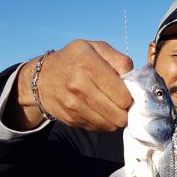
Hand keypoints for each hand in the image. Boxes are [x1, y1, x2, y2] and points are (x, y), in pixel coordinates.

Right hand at [5, 40, 133, 130]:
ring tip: (111, 107)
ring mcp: (73, 106)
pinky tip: (98, 111)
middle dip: (125, 111)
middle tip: (122, 104)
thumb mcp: (95, 48)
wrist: (42, 78)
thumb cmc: (74, 60)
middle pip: (118, 115)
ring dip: (115, 118)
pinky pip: (98, 128)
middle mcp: (79, 86)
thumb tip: (134, 79)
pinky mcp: (71, 120)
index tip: (127, 93)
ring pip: (110, 125)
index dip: (130, 97)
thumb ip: (118, 59)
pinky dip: (103, 122)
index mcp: (88, 63)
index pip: (122, 95)